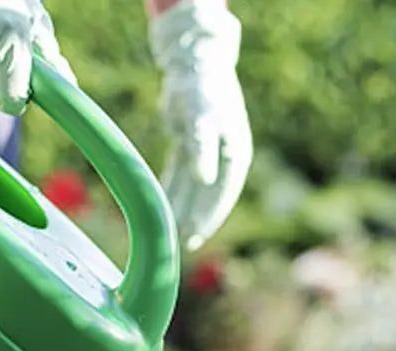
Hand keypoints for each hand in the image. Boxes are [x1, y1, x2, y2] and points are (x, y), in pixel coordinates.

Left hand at [149, 0, 252, 250]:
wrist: (196, 61)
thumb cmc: (201, 88)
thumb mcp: (202, 117)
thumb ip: (202, 147)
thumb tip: (205, 181)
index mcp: (235, 154)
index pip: (223, 194)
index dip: (209, 217)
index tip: (194, 236)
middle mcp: (224, 157)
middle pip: (208, 197)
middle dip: (194, 220)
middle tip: (180, 243)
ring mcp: (207, 152)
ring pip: (192, 189)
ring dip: (181, 209)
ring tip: (168, 233)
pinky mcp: (190, 146)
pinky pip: (180, 176)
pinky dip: (172, 192)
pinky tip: (161, 208)